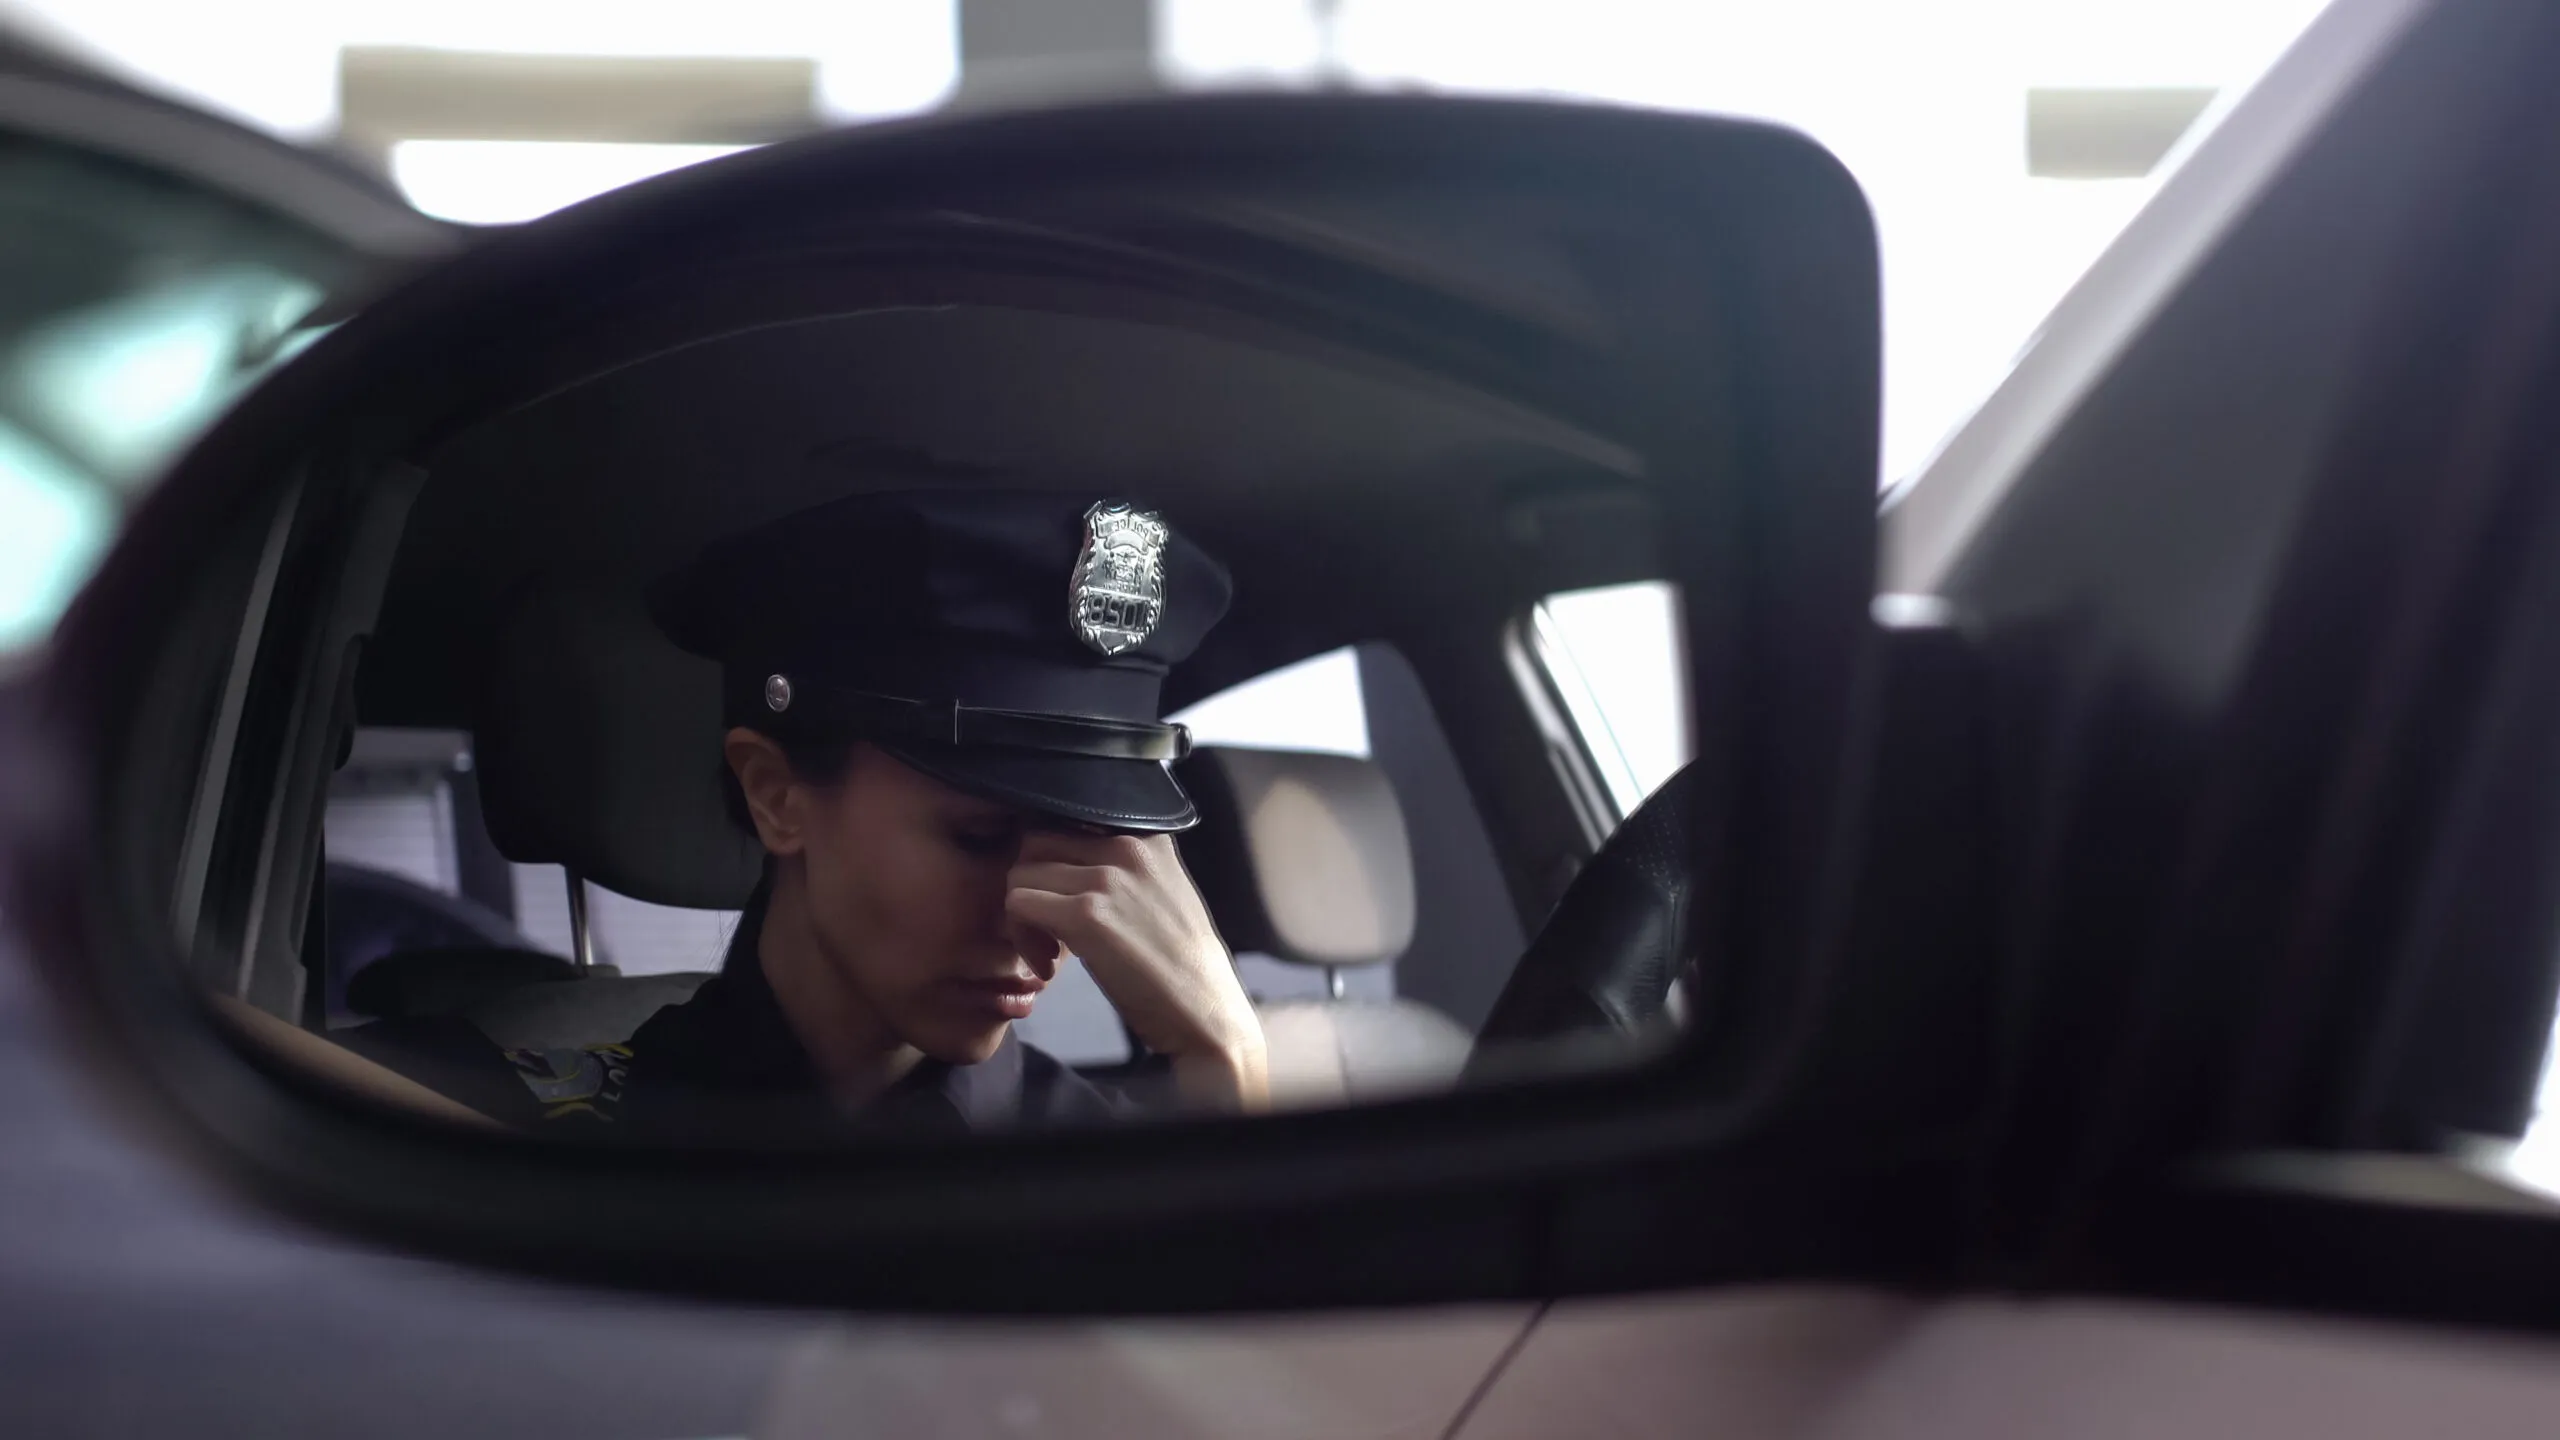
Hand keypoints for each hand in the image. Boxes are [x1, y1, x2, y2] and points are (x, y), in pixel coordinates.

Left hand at [1005, 830, 1267, 1111]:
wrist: (1207, 1012)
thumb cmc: (1184, 967)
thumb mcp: (1165, 892)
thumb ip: (1126, 869)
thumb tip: (1072, 866)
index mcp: (1146, 835)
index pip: (1066, 823)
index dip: (1053, 867)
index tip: (1065, 906)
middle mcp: (1126, 845)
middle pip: (1035, 841)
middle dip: (1031, 886)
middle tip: (1048, 932)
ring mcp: (1106, 879)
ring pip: (1020, 874)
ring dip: (1023, 917)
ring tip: (1050, 953)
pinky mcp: (1086, 915)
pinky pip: (1018, 904)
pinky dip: (1022, 939)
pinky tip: (1049, 967)